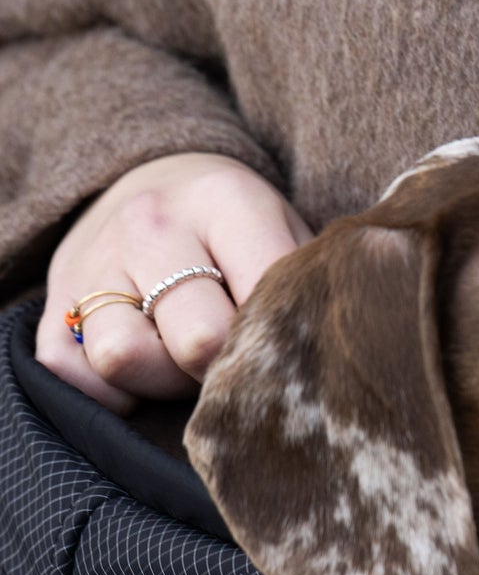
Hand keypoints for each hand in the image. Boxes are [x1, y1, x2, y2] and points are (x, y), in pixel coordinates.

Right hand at [37, 152, 312, 412]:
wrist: (155, 181)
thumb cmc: (239, 230)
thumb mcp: (285, 232)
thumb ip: (303, 285)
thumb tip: (328, 361)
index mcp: (226, 201)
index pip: (264, 296)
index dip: (284, 341)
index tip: (290, 348)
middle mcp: (153, 225)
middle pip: (198, 340)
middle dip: (225, 369)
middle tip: (236, 360)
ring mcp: (96, 261)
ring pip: (124, 359)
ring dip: (163, 382)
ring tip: (186, 363)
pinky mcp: (54, 303)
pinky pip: (75, 377)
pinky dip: (110, 393)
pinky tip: (144, 372)